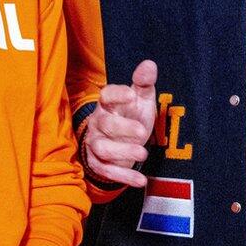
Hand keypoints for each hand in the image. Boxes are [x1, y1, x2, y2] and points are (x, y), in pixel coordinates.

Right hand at [84, 59, 157, 187]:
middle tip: (142, 131)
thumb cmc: (131, 115)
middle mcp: (98, 122)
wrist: (120, 141)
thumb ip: (144, 83)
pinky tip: (141, 180)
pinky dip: (123, 176)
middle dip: (122, 128)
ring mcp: (95, 143)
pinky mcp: (97, 162)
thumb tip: (149, 65)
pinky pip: (106, 170)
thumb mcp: (140, 99)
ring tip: (143, 154)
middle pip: (105, 124)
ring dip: (122, 152)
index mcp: (108, 103)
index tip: (132, 95)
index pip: (107, 95)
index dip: (117, 95)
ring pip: (102, 148)